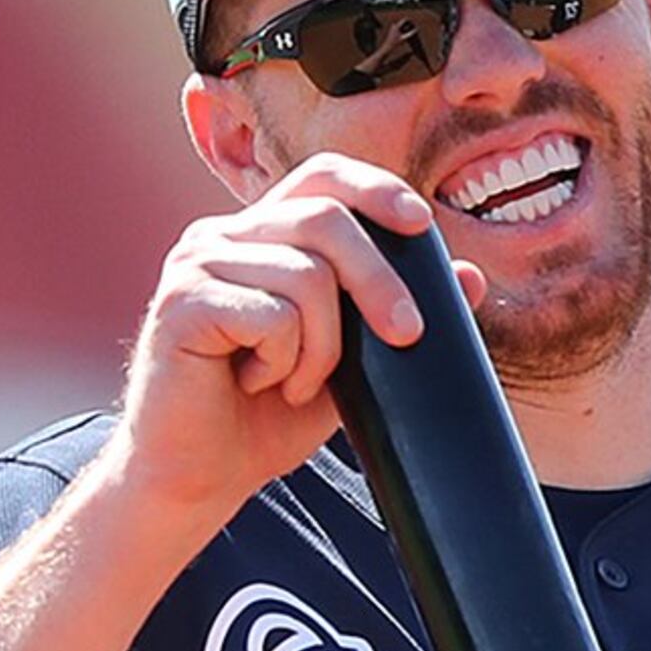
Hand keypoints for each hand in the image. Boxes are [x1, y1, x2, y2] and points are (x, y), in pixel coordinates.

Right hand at [101, 155, 488, 528]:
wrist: (202, 473)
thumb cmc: (269, 415)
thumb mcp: (352, 361)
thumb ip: (395, 314)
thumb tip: (470, 276)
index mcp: (261, 236)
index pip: (322, 178)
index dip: (375, 188)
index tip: (422, 224)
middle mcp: (223, 236)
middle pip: (326, 221)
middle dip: (380, 280)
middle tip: (405, 335)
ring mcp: (196, 264)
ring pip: (305, 275)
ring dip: (323, 346)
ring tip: (297, 382)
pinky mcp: (179, 304)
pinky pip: (271, 316)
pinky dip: (284, 362)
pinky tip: (257, 383)